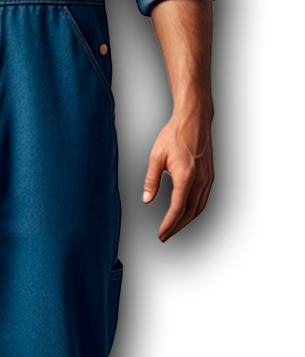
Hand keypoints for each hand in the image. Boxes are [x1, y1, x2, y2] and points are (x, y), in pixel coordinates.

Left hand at [141, 114, 214, 241]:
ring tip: (173, 229)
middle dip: (176, 227)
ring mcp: (208, 178)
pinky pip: (203, 200)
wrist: (195, 120)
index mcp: (186, 175)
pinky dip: (194, 211)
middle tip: (164, 237)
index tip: (160, 234)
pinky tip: (185, 214)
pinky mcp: (210, 176)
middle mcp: (200, 180)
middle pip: (190, 212)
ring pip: (199, 208)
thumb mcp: (156, 156)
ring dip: (186, 221)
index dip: (169, 224)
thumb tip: (146, 202)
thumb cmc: (173, 135)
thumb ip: (151, 181)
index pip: (177, 208)